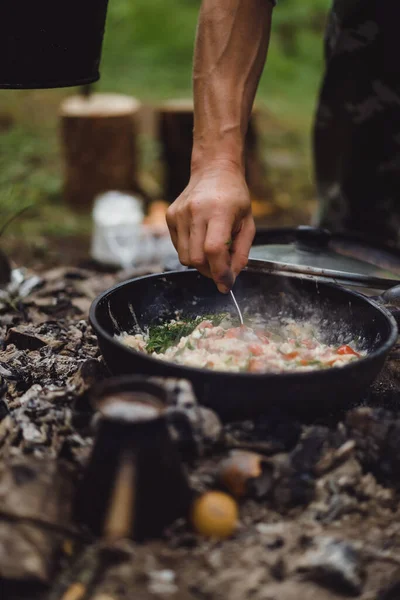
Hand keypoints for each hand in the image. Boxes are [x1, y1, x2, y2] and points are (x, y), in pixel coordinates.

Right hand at [166, 162, 254, 292]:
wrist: (214, 171)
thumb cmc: (235, 198)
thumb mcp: (248, 224)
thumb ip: (241, 253)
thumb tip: (230, 278)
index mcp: (219, 211)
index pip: (213, 250)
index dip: (219, 272)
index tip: (226, 285)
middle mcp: (195, 211)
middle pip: (196, 258)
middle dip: (210, 271)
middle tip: (221, 268)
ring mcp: (179, 214)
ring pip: (184, 257)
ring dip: (199, 262)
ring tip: (211, 249)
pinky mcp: (170, 216)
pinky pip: (178, 247)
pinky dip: (190, 250)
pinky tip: (200, 237)